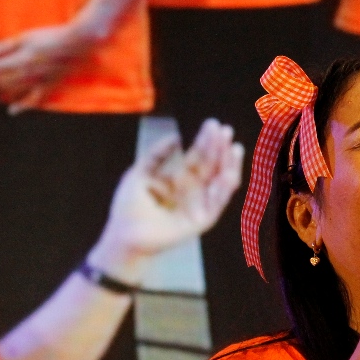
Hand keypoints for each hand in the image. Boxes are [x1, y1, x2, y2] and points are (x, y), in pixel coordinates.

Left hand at [0, 23, 99, 112]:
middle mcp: (26, 75)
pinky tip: (12, 111)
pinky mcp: (49, 86)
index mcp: (19, 60)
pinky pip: (34, 100)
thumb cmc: (51, 36)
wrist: (79, 43)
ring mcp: (37, 83)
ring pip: (12, 94)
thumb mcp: (26, 37)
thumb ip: (4, 46)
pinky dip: (23, 106)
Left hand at [89, 119, 243, 281]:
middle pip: (211, 166)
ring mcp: (200, 205)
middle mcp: (194, 190)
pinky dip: (223, 189)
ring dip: (229, 165)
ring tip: (235, 148)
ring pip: (220, 182)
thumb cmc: (129, 207)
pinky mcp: (203, 220)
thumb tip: (176, 136)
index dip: (205, 141)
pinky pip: (217, 203)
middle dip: (219, 148)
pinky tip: (228, 174)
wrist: (124, 235)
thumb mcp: (140, 173)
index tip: (213, 124)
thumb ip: (157, 154)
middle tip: (226, 129)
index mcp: (180, 178)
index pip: (197, 157)